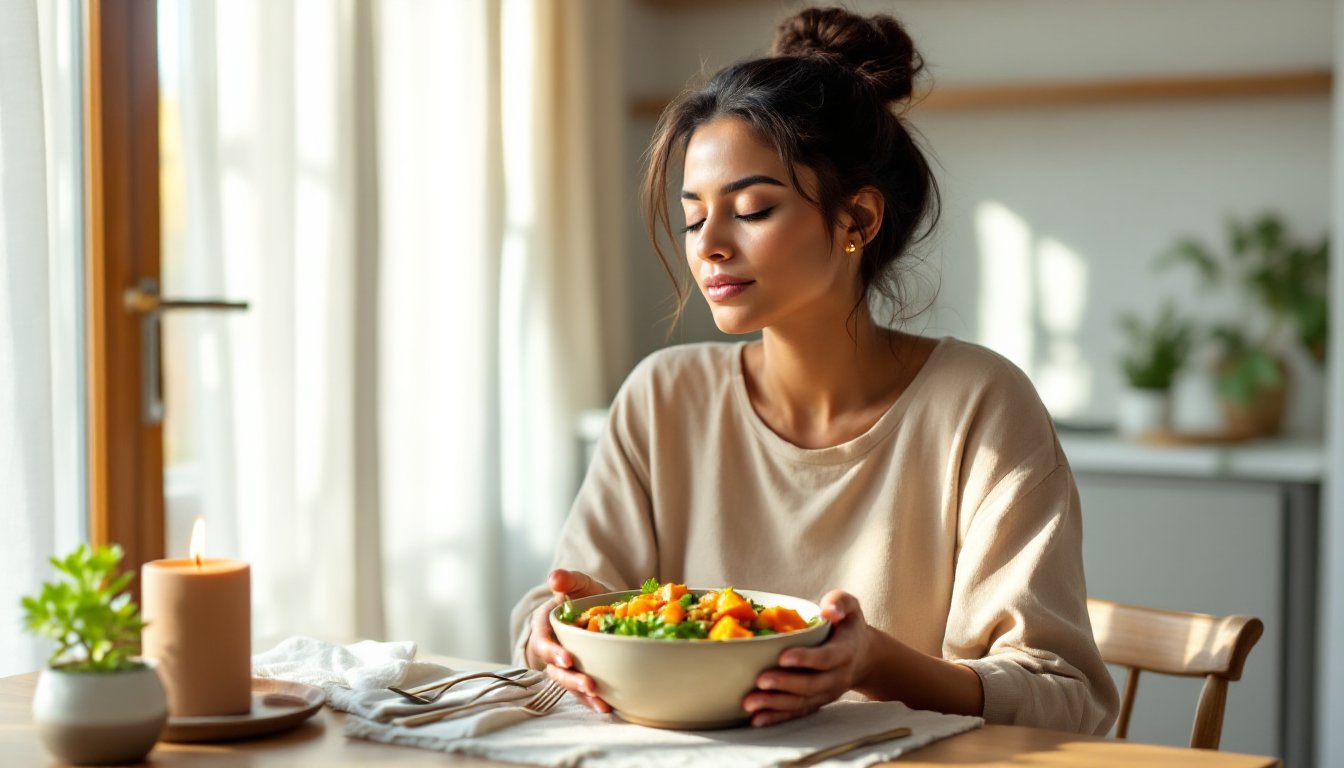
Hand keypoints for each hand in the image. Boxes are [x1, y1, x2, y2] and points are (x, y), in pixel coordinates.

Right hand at [524, 569, 612, 712]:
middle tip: (588, 685)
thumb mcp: (578, 583)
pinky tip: (605, 707)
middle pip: (553, 668)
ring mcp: (563, 663)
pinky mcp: (577, 674)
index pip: (543, 640)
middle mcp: (550, 647)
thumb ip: (567, 579)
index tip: (568, 659)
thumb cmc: (585, 595)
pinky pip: (579, 690)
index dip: (552, 651)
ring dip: (581, 694)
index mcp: (544, 625)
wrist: (599, 607)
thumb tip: (554, 578)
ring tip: (599, 702)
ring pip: (566, 682)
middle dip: (569, 679)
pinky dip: (590, 700)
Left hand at [743, 590, 871, 726]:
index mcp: (845, 651)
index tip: (783, 657)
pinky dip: (777, 717)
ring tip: (750, 703)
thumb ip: (840, 601)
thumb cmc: (848, 625)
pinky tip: (757, 719)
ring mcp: (827, 692)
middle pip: (811, 684)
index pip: (827, 658)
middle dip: (785, 684)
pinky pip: (798, 712)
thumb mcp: (850, 606)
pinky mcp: (817, 702)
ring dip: (775, 704)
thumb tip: (829, 610)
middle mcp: (838, 676)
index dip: (806, 659)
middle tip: (760, 681)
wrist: (863, 655)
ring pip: (802, 702)